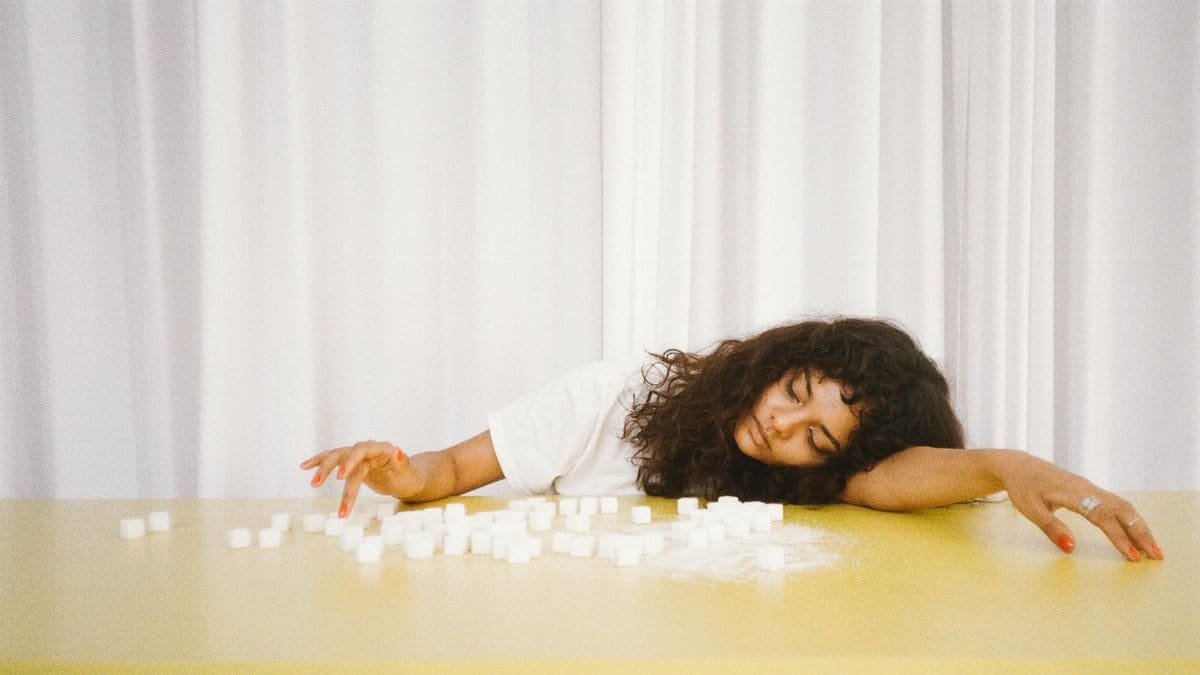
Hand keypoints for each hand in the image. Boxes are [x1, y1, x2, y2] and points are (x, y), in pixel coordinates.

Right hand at [299, 440, 423, 517]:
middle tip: (317, 484)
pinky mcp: (352, 463)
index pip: (361, 450)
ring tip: (312, 483)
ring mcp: (358, 455)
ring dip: (322, 469)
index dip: (349, 461)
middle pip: (344, 454)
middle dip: (329, 468)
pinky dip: (319, 462)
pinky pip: (334, 461)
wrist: (408, 478)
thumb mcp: (407, 471)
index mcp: (380, 448)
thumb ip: (401, 461)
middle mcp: (367, 449)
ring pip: (336, 457)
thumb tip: (397, 451)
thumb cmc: (409, 476)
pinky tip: (304, 467)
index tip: (340, 477)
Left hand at [999, 452, 1162, 560]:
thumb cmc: (1022, 488)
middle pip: (1122, 510)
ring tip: (1152, 548)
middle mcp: (1087, 488)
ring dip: (1139, 526)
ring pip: (1123, 506)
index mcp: (1073, 493)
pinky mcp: (1089, 490)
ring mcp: (1090, 488)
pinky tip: (1136, 533)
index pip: (1103, 517)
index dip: (1119, 537)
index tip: (1133, 556)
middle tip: (1156, 555)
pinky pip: (1116, 504)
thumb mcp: (1029, 509)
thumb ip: (1050, 528)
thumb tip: (1072, 549)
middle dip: (1141, 533)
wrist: (1018, 466)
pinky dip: (1130, 519)